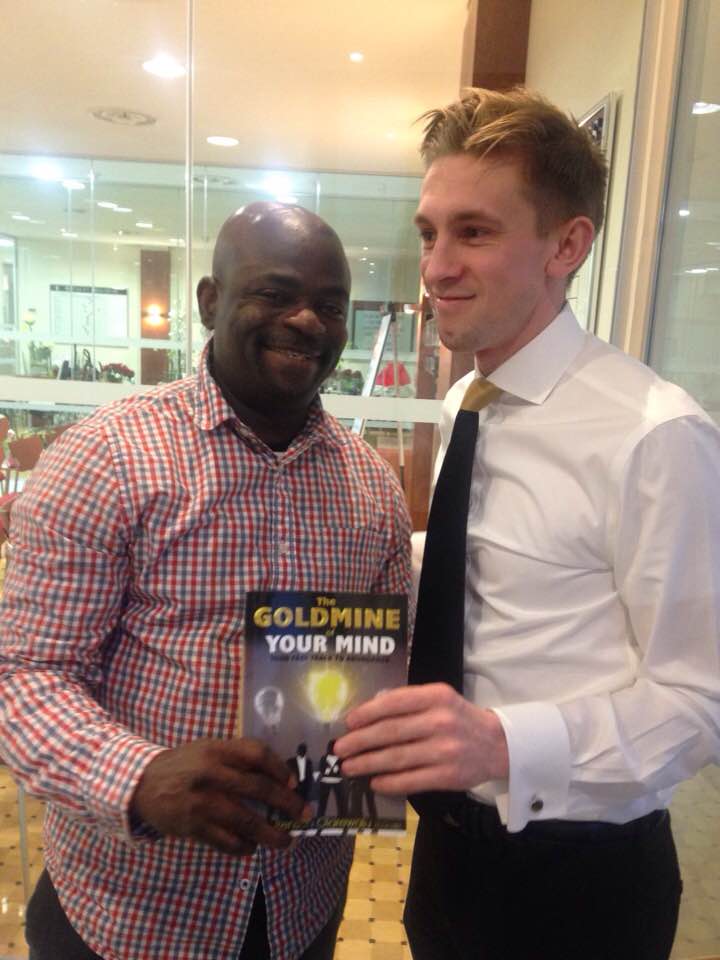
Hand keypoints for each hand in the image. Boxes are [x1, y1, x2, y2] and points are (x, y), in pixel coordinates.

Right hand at [130, 737, 308, 855]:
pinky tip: (253, 847)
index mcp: (216, 750)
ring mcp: (201, 802)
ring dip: (270, 834)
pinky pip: (225, 841)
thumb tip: (276, 775)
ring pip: (245, 821)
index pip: (256, 754)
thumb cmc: (183, 764)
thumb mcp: (207, 749)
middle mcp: (211, 774)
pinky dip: (243, 846)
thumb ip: (236, 757)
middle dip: (286, 803)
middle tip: (303, 815)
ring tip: (286, 841)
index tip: (294, 782)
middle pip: (258, 788)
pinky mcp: (193, 827)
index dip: (279, 768)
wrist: (142, 785)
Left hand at [334, 684, 508, 794]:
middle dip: (359, 741)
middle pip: (390, 732)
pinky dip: (389, 782)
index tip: (348, 722)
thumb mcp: (439, 699)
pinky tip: (374, 782)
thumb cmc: (459, 719)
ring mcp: (445, 750)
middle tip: (339, 749)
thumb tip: (368, 711)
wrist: (498, 745)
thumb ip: (408, 702)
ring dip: (367, 763)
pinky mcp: (448, 776)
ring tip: (349, 766)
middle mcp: (441, 721)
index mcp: (436, 696)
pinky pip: (411, 781)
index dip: (367, 713)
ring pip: (396, 758)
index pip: (394, 703)